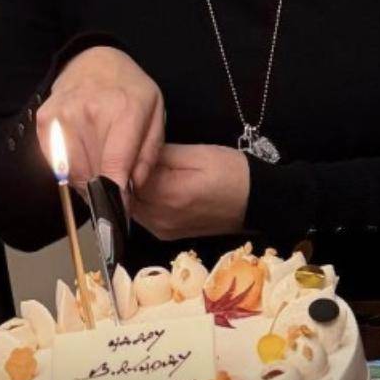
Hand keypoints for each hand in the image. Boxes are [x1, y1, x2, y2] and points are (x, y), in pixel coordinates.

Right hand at [36, 46, 164, 191]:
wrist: (94, 60)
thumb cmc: (129, 90)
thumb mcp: (155, 114)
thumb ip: (148, 155)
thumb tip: (131, 189)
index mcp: (124, 109)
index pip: (115, 164)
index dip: (116, 195)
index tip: (118, 214)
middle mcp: (89, 112)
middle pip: (92, 174)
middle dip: (105, 187)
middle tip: (114, 182)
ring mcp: (62, 116)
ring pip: (72, 173)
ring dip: (87, 179)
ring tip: (99, 163)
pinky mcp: (44, 122)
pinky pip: (56, 164)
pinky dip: (70, 168)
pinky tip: (82, 153)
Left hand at [133, 144, 249, 240]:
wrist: (257, 203)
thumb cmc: (231, 172)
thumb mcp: (198, 154)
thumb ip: (162, 155)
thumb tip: (134, 151)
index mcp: (169, 195)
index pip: (127, 177)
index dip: (123, 161)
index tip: (123, 145)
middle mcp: (161, 219)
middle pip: (124, 196)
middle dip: (123, 176)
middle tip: (126, 153)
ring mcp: (163, 231)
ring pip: (131, 206)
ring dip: (129, 189)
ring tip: (136, 166)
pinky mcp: (166, 235)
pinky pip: (142, 215)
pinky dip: (140, 200)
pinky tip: (148, 184)